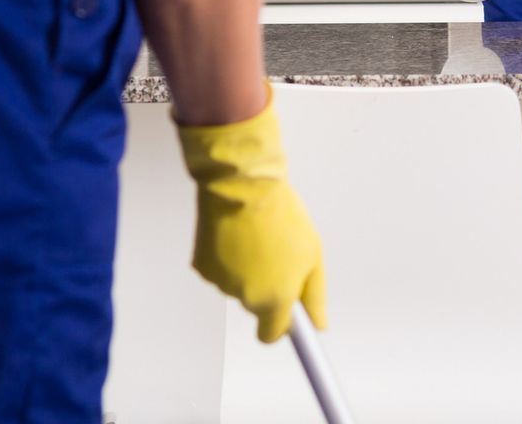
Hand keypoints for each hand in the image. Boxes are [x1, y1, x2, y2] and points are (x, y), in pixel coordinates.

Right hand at [175, 87, 326, 341]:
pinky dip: (227, 258)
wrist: (243, 185)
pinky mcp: (202, 267)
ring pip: (238, 286)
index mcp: (275, 298)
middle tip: (277, 253)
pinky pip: (220, 271)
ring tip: (258, 236)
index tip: (287, 323)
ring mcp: (221, 283)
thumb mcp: (312, 254)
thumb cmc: (282, 215)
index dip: (280, 327)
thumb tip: (318, 324)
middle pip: (258, 306)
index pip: (273, 335)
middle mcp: (246, 297)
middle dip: (267, 287)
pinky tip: (236, 234)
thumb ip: (314, 295)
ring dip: (247, 269)